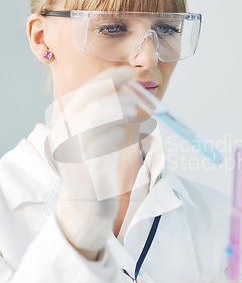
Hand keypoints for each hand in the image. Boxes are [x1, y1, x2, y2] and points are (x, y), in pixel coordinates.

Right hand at [46, 67, 141, 254]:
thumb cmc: (94, 174)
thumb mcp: (93, 142)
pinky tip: (128, 133)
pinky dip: (119, 130)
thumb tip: (126, 95)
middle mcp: (62, 133)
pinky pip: (104, 138)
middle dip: (116, 87)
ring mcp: (72, 148)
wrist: (85, 210)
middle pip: (89, 97)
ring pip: (97, 114)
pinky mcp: (85, 164)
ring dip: (121, 108)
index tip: (127, 72)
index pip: (84, 91)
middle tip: (138, 87)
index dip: (107, 78)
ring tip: (137, 112)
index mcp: (63, 125)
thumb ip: (102, 120)